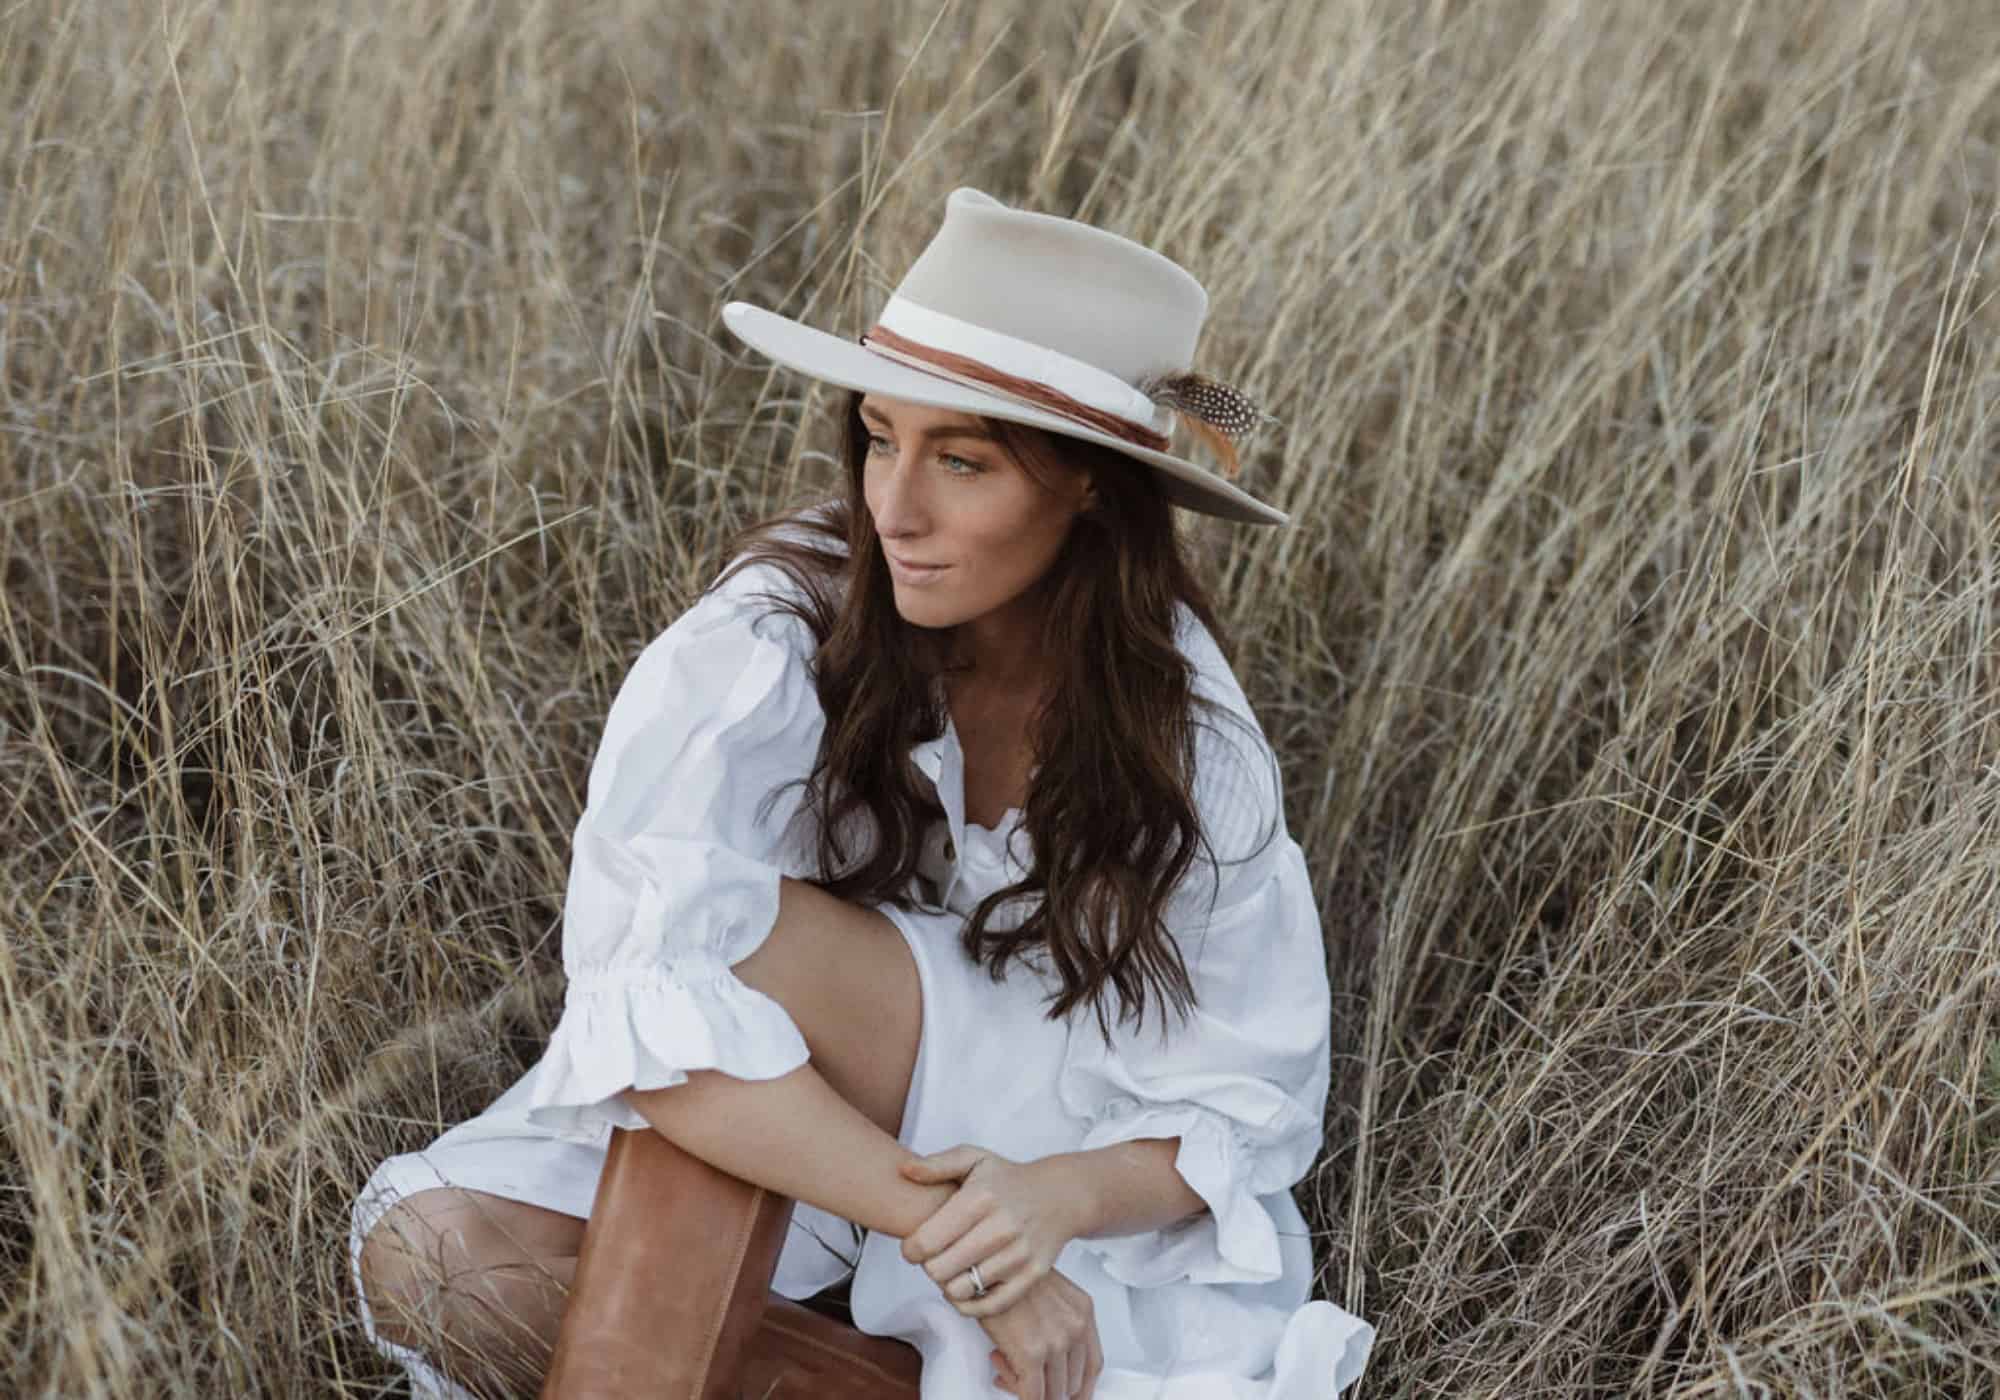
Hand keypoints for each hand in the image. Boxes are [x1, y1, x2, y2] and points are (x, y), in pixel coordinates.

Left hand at [898, 1145, 1086, 1316]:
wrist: (1060, 1196)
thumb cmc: (1008, 1179)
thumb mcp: (973, 1159)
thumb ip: (937, 1164)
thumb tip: (904, 1171)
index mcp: (980, 1198)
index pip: (927, 1241)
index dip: (910, 1250)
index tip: (914, 1246)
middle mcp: (1001, 1227)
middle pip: (939, 1270)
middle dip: (928, 1266)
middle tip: (934, 1257)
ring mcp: (1019, 1254)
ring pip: (961, 1290)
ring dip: (948, 1284)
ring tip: (951, 1268)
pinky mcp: (1032, 1275)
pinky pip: (989, 1306)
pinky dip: (970, 1304)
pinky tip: (966, 1287)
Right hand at [976, 1266, 1102, 1398]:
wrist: (981, 1262)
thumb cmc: (1007, 1273)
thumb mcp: (1047, 1292)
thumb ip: (1058, 1324)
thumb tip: (1051, 1362)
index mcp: (1083, 1310)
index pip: (1093, 1365)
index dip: (1080, 1386)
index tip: (1069, 1393)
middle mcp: (1075, 1326)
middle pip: (1073, 1382)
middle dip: (1048, 1386)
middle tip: (1023, 1376)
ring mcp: (1056, 1341)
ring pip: (1052, 1393)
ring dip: (1029, 1387)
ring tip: (1006, 1365)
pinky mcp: (1032, 1354)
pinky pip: (1031, 1394)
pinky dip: (1016, 1391)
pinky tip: (1001, 1372)